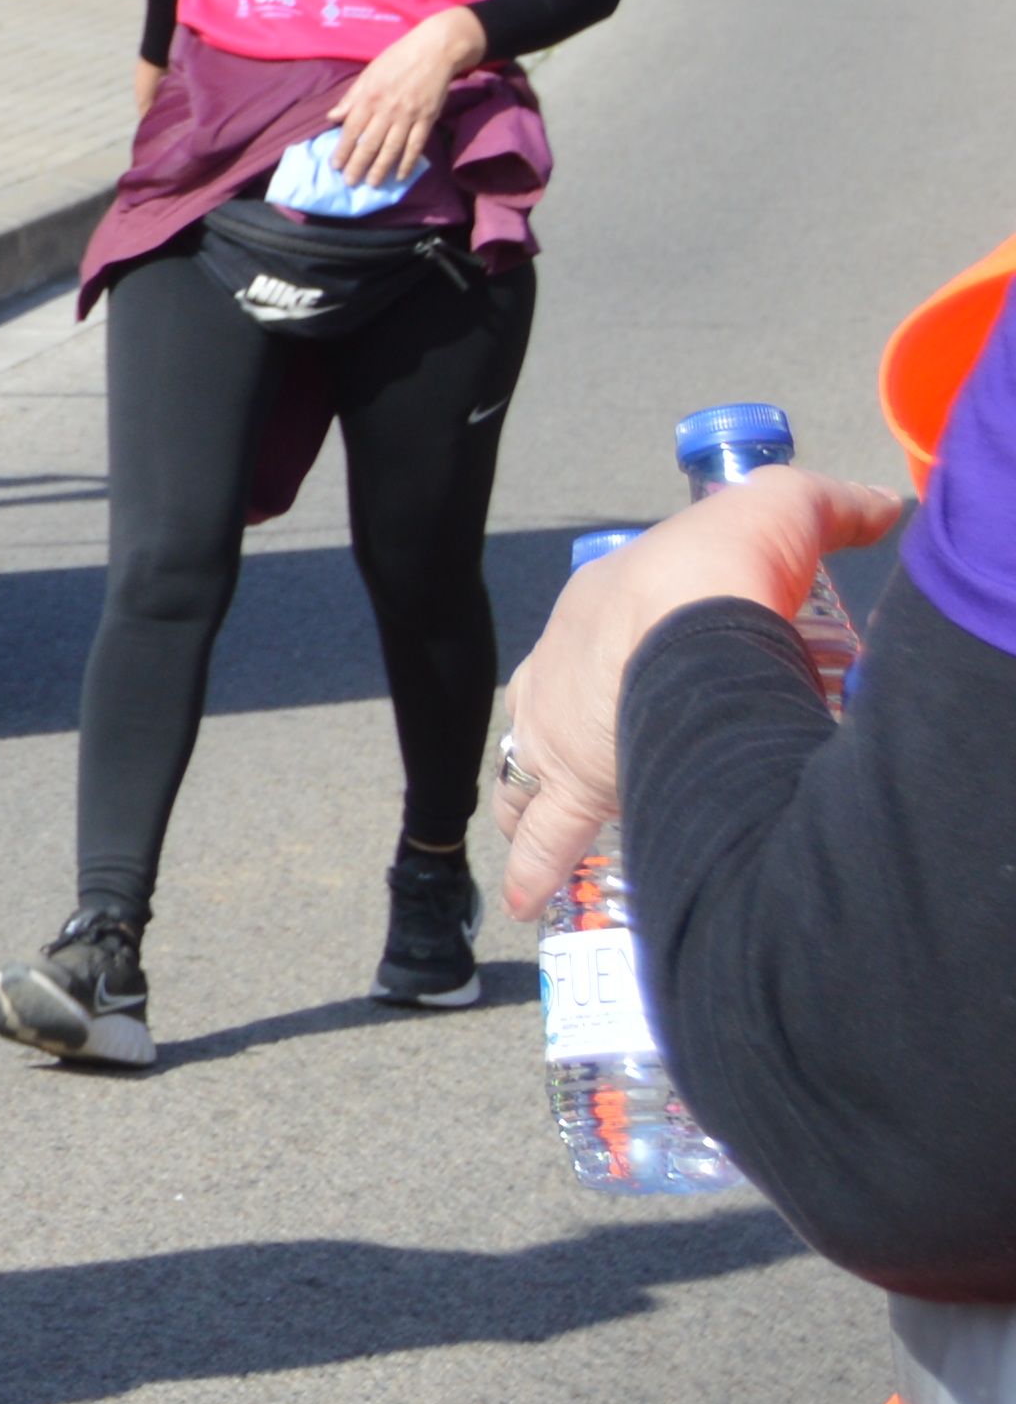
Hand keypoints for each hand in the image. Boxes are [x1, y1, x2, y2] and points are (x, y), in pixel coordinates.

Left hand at [325, 8, 481, 187]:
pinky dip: (408, 163)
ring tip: (372, 185)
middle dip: (358, 165)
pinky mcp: (427, 120)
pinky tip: (401, 176)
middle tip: (350, 183)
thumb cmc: (396, 59)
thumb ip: (351, 98)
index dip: (343, 149)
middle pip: (370, 143)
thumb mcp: (368, 73)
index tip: (335, 166)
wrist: (434, 51)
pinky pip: (416, 146)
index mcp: (369, 97)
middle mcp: (387, 110)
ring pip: (392, 149)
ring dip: (381, 169)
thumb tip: (332, 117)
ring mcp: (409, 116)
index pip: (352, 129)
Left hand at [493, 469, 904, 924]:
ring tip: (538, 827)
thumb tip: (877, 505)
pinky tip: (525, 898)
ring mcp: (561, 730)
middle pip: (564, 704)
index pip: (611, 629)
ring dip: (541, 799)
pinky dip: (535, 865)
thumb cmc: (723, 573)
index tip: (652, 670)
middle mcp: (563, 669)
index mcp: (600, 606)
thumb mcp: (780, 515)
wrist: (688, 628)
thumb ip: (827, 508)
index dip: (631, 647)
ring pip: (538, 772)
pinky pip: (548, 834)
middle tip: (597, 757)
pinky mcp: (580, 786)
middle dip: (574, 731)